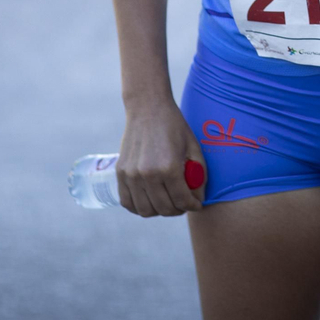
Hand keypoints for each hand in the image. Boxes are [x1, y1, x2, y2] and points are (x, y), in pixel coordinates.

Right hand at [115, 98, 206, 216]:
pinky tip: (149, 202)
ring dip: (159, 211)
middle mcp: (148, 174)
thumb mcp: (193, 147)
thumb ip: (199, 174)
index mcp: (169, 167)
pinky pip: (127, 202)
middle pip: (165, 208)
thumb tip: (198, 198)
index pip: (182, 200)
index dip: (192, 206)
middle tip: (183, 204)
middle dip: (178, 210)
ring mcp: (131, 175)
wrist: (148, 109)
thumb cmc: (174, 126)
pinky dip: (139, 207)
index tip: (196, 204)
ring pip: (145, 210)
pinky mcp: (120, 173)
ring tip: (167, 202)